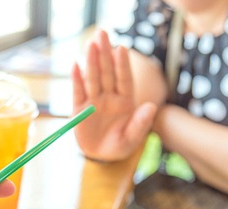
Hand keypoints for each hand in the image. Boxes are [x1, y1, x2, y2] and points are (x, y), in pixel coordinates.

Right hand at [71, 30, 156, 160]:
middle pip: (107, 72)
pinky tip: (75, 65)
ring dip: (91, 62)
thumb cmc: (119, 146)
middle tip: (102, 33)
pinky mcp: (79, 109)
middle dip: (105, 53)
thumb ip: (141, 123)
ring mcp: (94, 101)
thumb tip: (152, 106)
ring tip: (90, 45)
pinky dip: (76, 80)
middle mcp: (109, 97)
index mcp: (125, 101)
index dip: (123, 64)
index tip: (121, 48)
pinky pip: (78, 92)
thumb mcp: (133, 138)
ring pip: (92, 78)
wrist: (100, 157)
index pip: (124, 79)